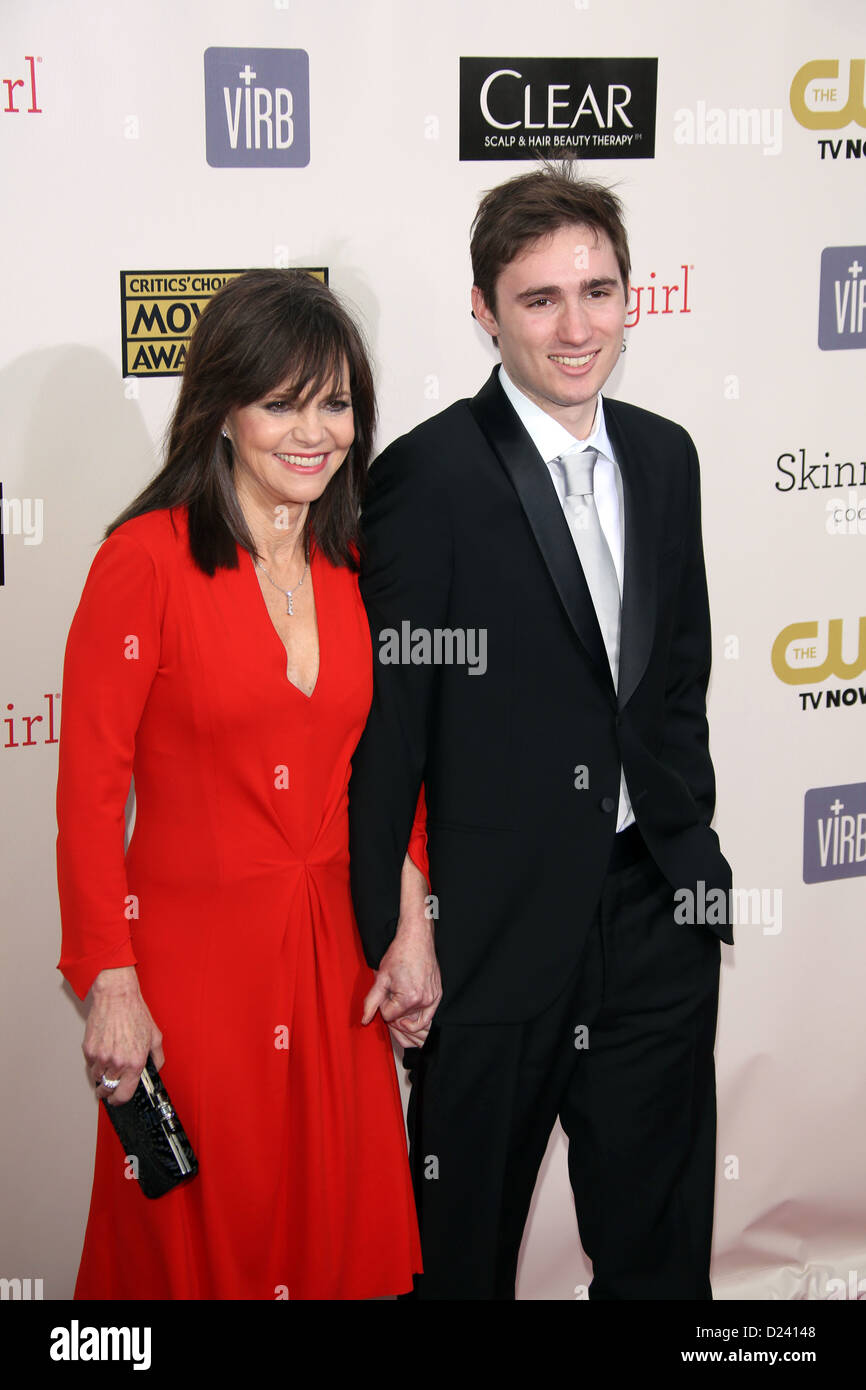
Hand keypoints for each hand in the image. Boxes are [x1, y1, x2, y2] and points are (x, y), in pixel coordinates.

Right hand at [83, 966, 163, 1104]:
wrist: (116, 997)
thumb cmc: (135, 1013)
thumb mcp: (155, 1036)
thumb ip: (157, 1058)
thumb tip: (155, 1070)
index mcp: (134, 1062)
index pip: (124, 1095)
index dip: (119, 1101)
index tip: (117, 1101)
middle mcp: (117, 1062)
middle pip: (107, 1090)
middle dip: (108, 1092)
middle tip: (110, 1088)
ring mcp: (101, 1057)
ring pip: (97, 1078)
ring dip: (102, 1076)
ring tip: (109, 1064)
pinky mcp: (89, 1049)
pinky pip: (90, 1065)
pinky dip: (95, 1063)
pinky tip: (103, 1052)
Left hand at [362, 927, 441, 1047]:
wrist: (417, 939)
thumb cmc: (400, 954)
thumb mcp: (381, 978)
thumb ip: (371, 1001)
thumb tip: (365, 1020)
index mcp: (408, 998)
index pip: (389, 1016)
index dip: (383, 1005)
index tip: (385, 991)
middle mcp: (423, 1001)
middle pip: (401, 1018)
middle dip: (394, 1007)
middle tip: (393, 990)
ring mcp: (432, 999)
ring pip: (412, 1018)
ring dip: (405, 1010)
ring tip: (402, 993)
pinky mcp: (438, 995)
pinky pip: (427, 1016)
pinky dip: (418, 1016)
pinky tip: (411, 1007)